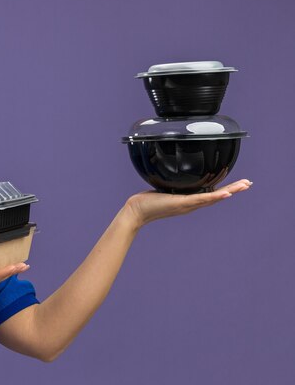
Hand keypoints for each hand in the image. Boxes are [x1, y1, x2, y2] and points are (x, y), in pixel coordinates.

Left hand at [123, 179, 252, 228]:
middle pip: (216, 197)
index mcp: (187, 201)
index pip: (210, 195)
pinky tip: (226, 194)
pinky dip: (215, 197)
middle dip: (233, 190)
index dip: (224, 190)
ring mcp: (187, 205)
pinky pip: (201, 199)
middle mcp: (190, 205)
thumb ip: (169, 183)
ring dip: (230, 192)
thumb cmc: (146, 202)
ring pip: (213, 198)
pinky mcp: (181, 203)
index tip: (237, 184)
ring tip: (244, 186)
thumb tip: (170, 172)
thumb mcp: (161, 188)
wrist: (136, 212)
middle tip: (248, 184)